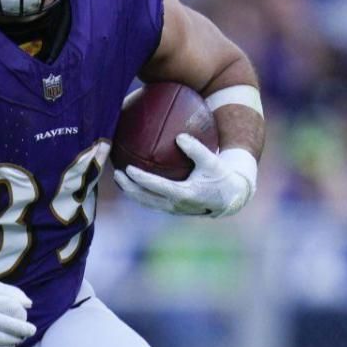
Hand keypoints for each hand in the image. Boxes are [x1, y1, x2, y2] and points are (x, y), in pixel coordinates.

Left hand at [114, 134, 256, 217]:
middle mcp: (175, 205)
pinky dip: (140, 193)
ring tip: (119, 178)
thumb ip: (196, 149)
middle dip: (128, 188)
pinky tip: (132, 181)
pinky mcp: (172, 209)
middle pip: (145, 198)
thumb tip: (179, 136)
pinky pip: (151, 202)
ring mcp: (172, 209)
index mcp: (184, 194)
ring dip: (131, 192)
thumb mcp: (212, 161)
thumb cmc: (220, 176)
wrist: (229, 198)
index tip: (129, 168)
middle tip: (117, 173)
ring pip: (146, 202)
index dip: (141, 179)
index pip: (157, 186)